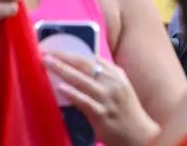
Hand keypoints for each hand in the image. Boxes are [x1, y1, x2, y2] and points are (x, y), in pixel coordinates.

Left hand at [44, 52, 159, 145]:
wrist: (141, 136)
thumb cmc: (125, 111)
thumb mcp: (118, 87)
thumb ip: (102, 76)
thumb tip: (76, 66)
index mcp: (115, 74)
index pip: (89, 58)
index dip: (69, 52)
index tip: (52, 49)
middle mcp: (112, 83)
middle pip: (84, 65)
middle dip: (62, 57)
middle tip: (45, 52)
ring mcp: (108, 99)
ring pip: (82, 80)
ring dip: (62, 70)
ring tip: (47, 63)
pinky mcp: (103, 115)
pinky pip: (85, 102)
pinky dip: (73, 94)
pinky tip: (61, 88)